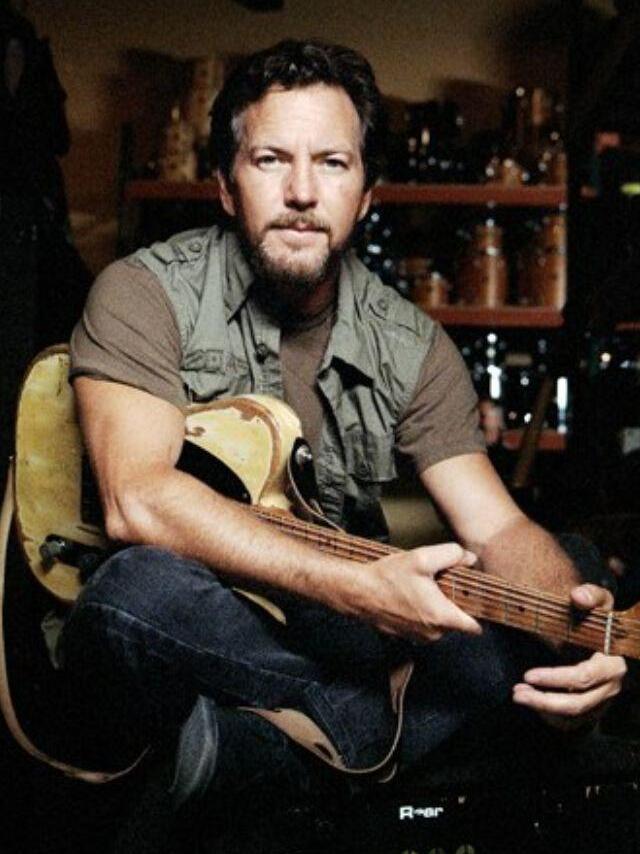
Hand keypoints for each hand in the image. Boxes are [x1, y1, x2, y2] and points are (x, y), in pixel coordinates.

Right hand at [359, 542, 481, 642]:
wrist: (357, 592)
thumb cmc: (387, 578)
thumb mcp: (422, 558)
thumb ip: (451, 555)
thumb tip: (469, 558)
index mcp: (441, 616)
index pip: (475, 627)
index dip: (479, 612)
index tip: (476, 598)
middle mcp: (432, 633)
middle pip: (457, 621)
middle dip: (453, 603)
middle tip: (442, 583)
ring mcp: (418, 637)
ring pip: (440, 623)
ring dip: (437, 608)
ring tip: (423, 588)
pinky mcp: (406, 635)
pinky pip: (424, 625)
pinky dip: (422, 613)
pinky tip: (411, 596)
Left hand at [512, 583, 626, 726]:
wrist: (612, 640)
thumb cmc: (601, 620)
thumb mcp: (601, 603)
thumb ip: (591, 595)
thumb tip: (577, 596)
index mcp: (611, 663)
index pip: (584, 676)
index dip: (555, 678)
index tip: (527, 675)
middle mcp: (609, 687)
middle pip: (577, 702)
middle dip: (544, 700)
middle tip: (517, 691)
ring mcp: (602, 701)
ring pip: (572, 714)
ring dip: (542, 708)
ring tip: (518, 695)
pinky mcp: (593, 710)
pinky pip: (571, 721)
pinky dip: (548, 715)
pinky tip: (531, 702)